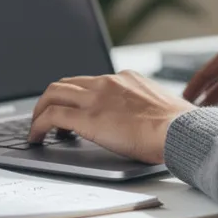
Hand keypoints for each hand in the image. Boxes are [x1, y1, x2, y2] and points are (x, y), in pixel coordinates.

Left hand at [29, 71, 194, 163]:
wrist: (181, 130)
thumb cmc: (179, 126)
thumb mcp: (161, 107)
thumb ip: (145, 109)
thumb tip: (146, 123)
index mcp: (126, 79)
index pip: (90, 81)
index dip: (75, 95)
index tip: (72, 108)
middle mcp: (107, 83)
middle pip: (66, 83)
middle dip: (51, 99)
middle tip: (45, 116)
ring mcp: (95, 99)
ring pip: (53, 94)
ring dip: (39, 111)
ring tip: (36, 128)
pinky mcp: (87, 118)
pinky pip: (51, 116)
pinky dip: (38, 125)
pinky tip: (36, 138)